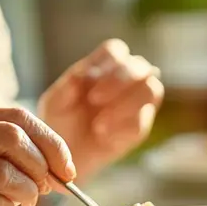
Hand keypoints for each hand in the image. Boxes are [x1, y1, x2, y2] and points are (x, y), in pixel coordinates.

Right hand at [0, 107, 74, 205]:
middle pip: (11, 139)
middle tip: (45, 188)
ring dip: (26, 192)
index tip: (66, 170)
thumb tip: (64, 170)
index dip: (51, 143)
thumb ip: (12, 152)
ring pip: (1, 174)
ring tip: (24, 201)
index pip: (15, 117)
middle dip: (40, 167)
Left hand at [38, 39, 163, 178]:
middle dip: (120, 80)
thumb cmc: (60, 120)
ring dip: (127, 104)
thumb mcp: (55, 103)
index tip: (87, 80)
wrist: (64, 154)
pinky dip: (120, 129)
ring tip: (99, 124)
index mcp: (105, 66)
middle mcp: (127, 81)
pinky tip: (102, 135)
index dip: (107, 62)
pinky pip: (140, 123)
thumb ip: (66, 88)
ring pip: (151, 90)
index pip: (116, 50)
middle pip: (140, 66)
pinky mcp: (140, 128)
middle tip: (94, 99)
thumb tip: (81, 76)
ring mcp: (137, 104)